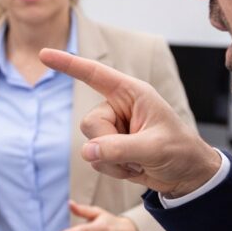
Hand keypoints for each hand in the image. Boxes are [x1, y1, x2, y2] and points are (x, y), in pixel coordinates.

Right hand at [39, 48, 220, 197]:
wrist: (187, 176)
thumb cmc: (180, 151)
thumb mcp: (155, 148)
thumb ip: (120, 148)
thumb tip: (87, 152)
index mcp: (131, 93)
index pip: (94, 75)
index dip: (68, 64)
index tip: (44, 55)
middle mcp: (118, 108)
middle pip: (89, 123)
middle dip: (108, 144)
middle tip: (137, 153)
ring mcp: (113, 129)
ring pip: (90, 145)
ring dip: (114, 161)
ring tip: (140, 161)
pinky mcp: (110, 148)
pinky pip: (95, 160)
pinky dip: (114, 170)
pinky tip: (135, 168)